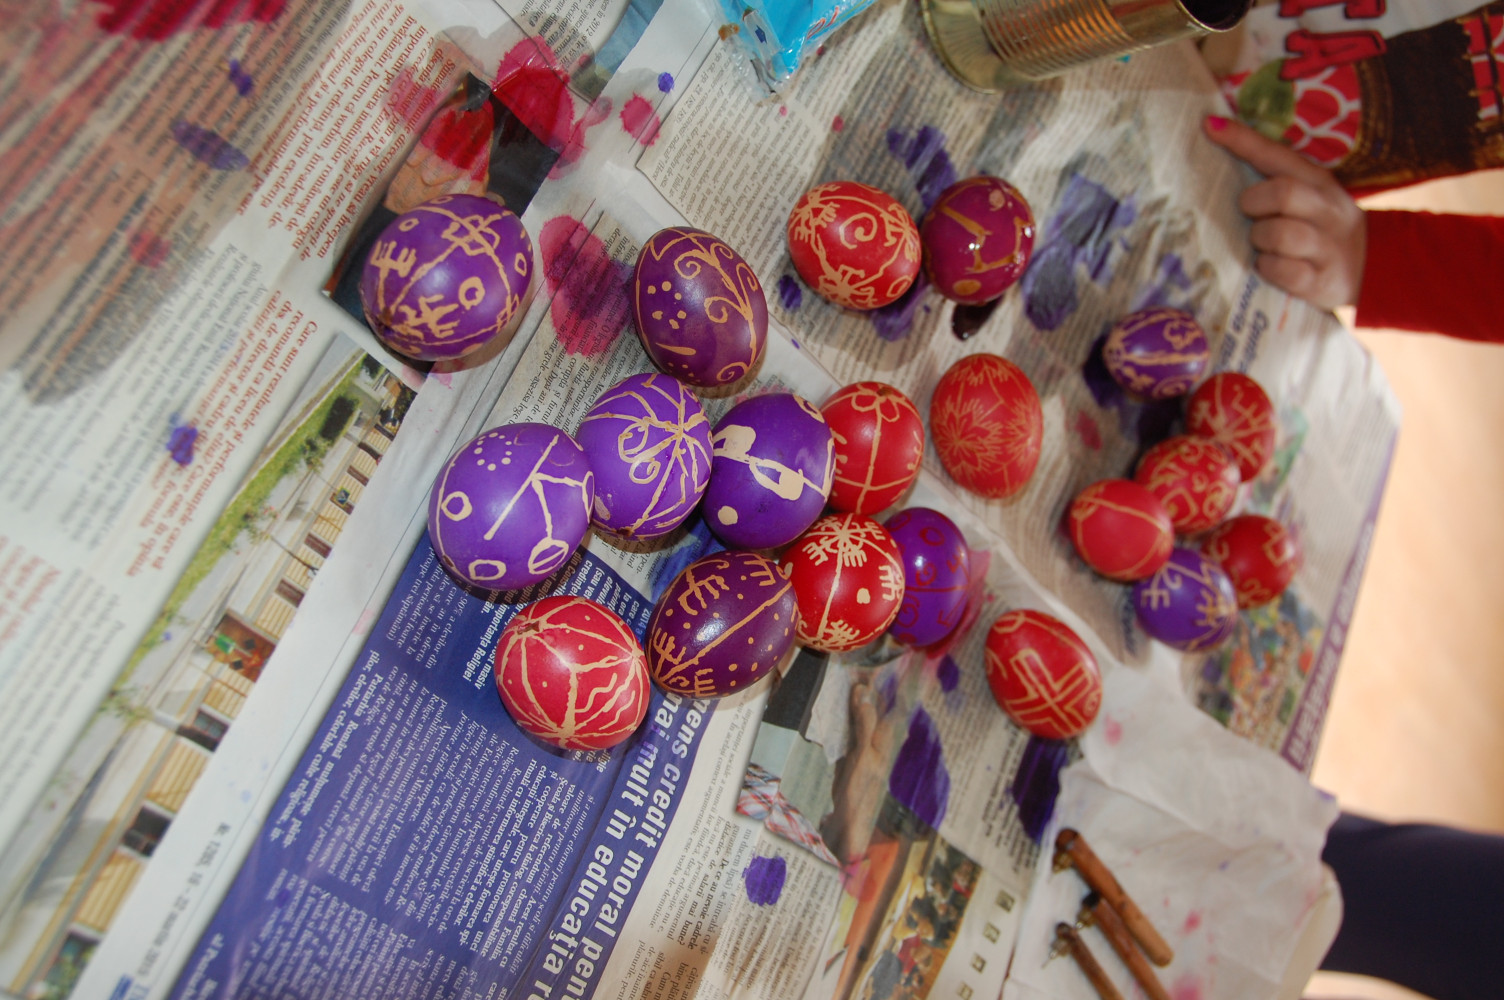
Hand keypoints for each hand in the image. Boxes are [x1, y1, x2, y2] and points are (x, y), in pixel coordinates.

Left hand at [1203, 115, 1366, 310]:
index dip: (1244, 141)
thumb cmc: (1319, 231)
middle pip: (1283, 193)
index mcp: (1319, 182)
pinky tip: (1269, 267)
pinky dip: (1268, 269)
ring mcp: (1327, 246)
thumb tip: (1220, 145)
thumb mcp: (1308, 198)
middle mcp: (1327, 209)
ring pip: (1280, 234)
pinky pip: (1283, 271)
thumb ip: (1274, 179)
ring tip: (1263, 245)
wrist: (1371, 270)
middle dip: (1254, 203)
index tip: (1210, 127)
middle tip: (1251, 215)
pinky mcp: (1321, 280)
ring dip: (1260, 240)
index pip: (1278, 155)